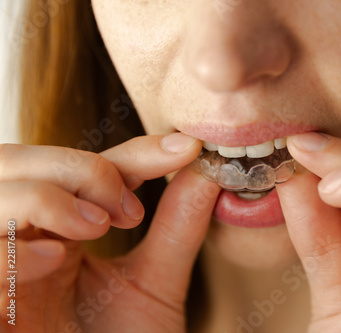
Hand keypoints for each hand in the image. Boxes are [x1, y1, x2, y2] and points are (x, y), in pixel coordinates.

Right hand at [0, 133, 220, 332]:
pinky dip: (8, 249)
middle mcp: (19, 243)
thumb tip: (208, 172)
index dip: (132, 152)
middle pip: (17, 161)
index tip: (185, 149)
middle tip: (125, 209)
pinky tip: (54, 261)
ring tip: (96, 229)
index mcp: (58, 233)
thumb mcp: (154, 286)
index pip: (84, 168)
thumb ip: (177, 228)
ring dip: (44, 196)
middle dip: (76, 169)